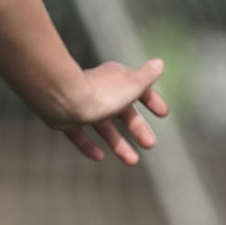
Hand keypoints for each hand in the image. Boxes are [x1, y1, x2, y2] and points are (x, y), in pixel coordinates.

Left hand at [47, 58, 169, 164]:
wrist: (62, 99)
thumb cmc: (101, 92)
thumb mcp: (132, 85)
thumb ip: (147, 76)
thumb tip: (159, 63)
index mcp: (114, 79)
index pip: (137, 88)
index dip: (151, 100)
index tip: (163, 114)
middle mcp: (97, 90)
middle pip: (121, 112)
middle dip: (137, 128)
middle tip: (150, 144)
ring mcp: (79, 104)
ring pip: (101, 126)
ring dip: (118, 143)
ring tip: (132, 161)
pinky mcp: (63, 118)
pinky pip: (77, 134)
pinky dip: (88, 145)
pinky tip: (99, 157)